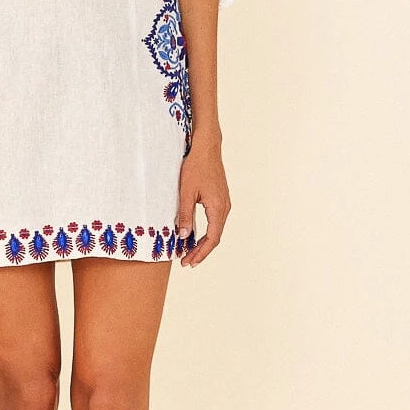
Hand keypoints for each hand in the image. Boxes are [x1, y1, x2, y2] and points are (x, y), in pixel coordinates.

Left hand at [176, 133, 230, 267]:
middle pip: (215, 237)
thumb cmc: (196, 167)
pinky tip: (194, 235)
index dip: (200, 253)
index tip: (189, 262)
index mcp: (218, 208)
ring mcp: (224, 203)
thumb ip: (186, 215)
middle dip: (201, 251)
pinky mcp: (220, 198)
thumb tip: (184, 236)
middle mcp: (224, 208)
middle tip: (186, 262)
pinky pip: (215, 221)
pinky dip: (206, 231)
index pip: (212, 239)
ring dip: (203, 242)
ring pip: (215, 230)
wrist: (206, 148)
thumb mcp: (186, 192)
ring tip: (189, 252)